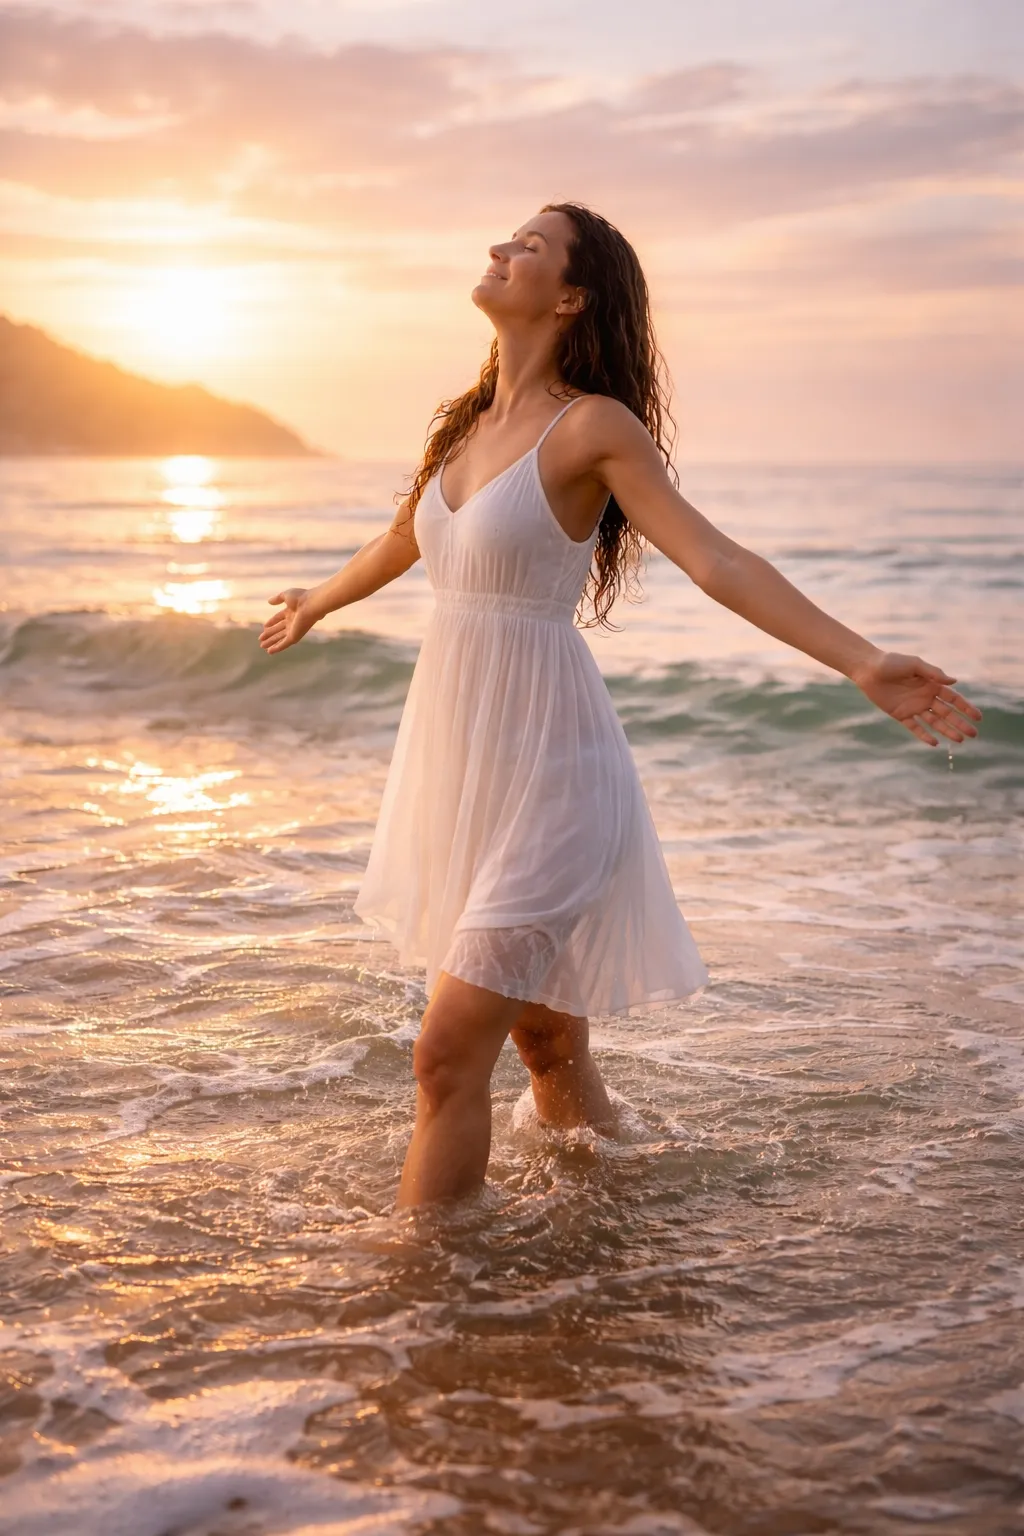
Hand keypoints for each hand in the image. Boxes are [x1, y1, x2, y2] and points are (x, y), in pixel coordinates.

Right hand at [259, 587, 319, 654]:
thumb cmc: (301, 598)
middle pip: (279, 629)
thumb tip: (269, 601)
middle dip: (270, 634)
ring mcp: (294, 630)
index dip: (272, 622)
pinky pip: (284, 644)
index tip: (264, 626)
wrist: (311, 605)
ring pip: (280, 638)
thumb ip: (277, 599)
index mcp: (291, 611)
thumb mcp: (286, 595)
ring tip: (262, 646)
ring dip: (271, 642)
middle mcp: (292, 621)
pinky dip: (277, 648)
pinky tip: (270, 651)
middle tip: (261, 639)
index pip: (279, 618)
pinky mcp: (295, 637)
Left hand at [850, 650, 982, 747]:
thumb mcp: (914, 665)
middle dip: (960, 723)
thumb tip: (954, 682)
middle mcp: (925, 697)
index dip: (966, 708)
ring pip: (934, 722)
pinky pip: (915, 727)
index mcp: (931, 685)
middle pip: (947, 713)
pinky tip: (935, 743)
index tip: (978, 717)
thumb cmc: (892, 662)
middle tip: (973, 734)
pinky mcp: (900, 714)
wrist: (869, 669)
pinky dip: (924, 735)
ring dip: (947, 731)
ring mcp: (914, 707)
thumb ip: (933, 673)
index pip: (954, 699)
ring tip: (960, 741)